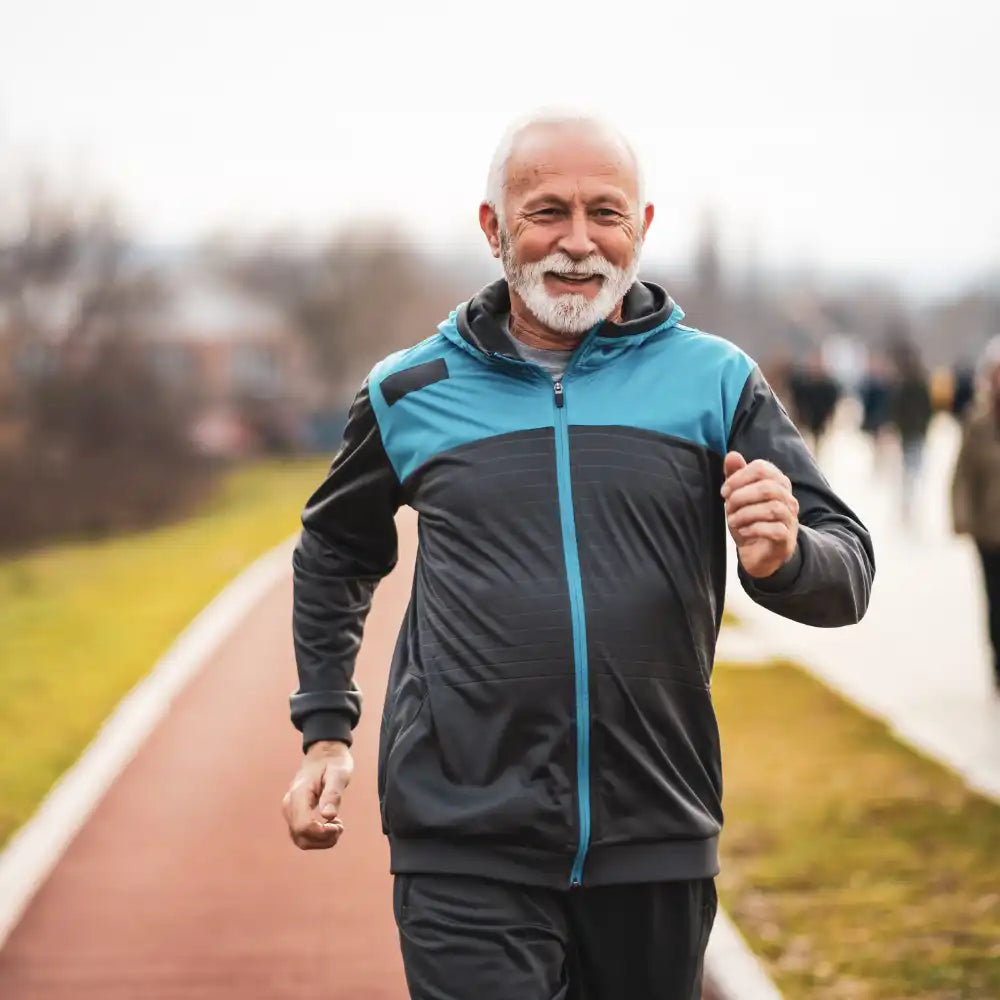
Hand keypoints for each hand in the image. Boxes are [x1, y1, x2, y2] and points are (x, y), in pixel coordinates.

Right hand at [282, 740, 353, 849]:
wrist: (323, 753)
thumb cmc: (333, 762)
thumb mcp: (339, 774)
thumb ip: (333, 794)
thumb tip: (328, 816)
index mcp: (299, 795)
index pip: (303, 826)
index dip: (322, 833)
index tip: (339, 824)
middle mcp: (289, 805)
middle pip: (300, 837)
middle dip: (323, 839)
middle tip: (340, 826)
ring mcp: (290, 810)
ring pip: (300, 839)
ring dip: (321, 840)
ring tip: (337, 825)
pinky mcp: (294, 813)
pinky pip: (302, 834)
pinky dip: (317, 836)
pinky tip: (330, 825)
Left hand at [721, 452, 798, 578]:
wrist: (760, 553)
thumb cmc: (749, 520)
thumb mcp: (738, 497)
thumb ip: (735, 476)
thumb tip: (732, 455)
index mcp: (777, 483)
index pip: (761, 468)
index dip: (739, 477)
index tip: (724, 491)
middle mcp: (788, 499)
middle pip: (767, 488)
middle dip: (741, 497)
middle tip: (728, 507)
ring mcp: (790, 519)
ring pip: (772, 508)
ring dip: (745, 514)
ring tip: (733, 521)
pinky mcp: (786, 539)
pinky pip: (774, 529)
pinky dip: (754, 529)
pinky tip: (743, 531)